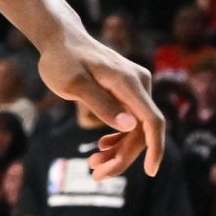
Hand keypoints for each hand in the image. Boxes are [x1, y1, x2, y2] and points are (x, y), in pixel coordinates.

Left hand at [36, 28, 162, 177]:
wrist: (61, 40)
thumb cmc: (62, 61)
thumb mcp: (74, 85)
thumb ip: (101, 104)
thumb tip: (130, 126)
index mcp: (129, 83)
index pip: (152, 120)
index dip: (155, 147)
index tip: (151, 171)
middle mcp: (139, 84)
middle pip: (141, 129)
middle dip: (123, 156)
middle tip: (96, 176)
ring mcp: (134, 87)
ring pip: (135, 127)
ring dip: (118, 149)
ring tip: (93, 166)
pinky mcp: (126, 91)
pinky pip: (129, 119)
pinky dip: (117, 136)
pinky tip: (101, 147)